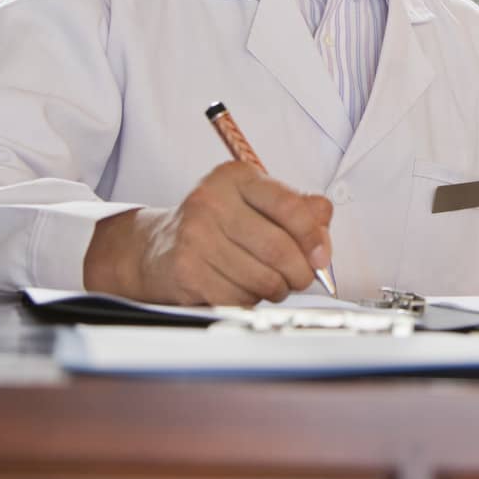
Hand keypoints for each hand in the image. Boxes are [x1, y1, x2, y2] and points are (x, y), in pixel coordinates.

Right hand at [83, 161, 333, 305]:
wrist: (154, 247)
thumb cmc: (215, 225)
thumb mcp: (254, 202)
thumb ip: (297, 207)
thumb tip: (324, 226)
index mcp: (235, 177)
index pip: (290, 206)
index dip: (314, 237)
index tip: (321, 257)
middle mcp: (211, 200)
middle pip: (279, 248)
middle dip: (299, 272)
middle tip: (300, 279)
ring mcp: (195, 236)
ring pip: (262, 278)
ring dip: (275, 290)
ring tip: (269, 283)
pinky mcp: (186, 271)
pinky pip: (239, 298)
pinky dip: (249, 301)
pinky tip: (240, 289)